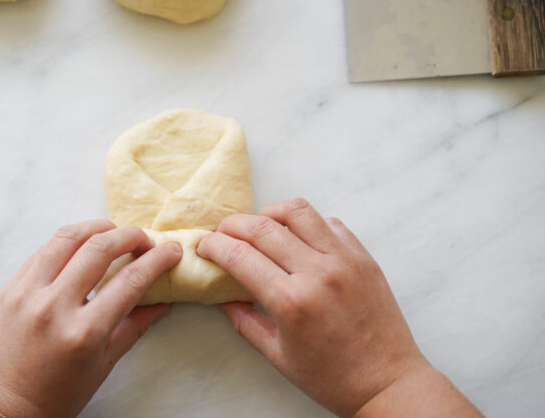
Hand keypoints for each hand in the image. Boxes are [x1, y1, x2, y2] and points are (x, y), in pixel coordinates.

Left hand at [0, 220, 181, 417]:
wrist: (1, 409)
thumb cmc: (57, 395)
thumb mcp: (103, 365)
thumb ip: (134, 327)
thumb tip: (162, 301)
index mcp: (83, 332)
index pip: (130, 281)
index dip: (157, 260)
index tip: (172, 250)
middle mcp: (53, 307)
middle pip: (99, 248)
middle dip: (130, 235)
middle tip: (144, 239)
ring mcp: (26, 294)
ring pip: (67, 238)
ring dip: (96, 227)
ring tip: (113, 232)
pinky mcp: (9, 289)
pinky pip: (42, 251)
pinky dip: (67, 243)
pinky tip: (80, 248)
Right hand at [198, 198, 481, 417]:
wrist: (387, 382)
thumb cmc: (332, 377)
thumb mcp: (277, 356)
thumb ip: (244, 321)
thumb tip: (223, 295)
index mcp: (291, 302)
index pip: (240, 256)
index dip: (214, 246)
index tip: (204, 246)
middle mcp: (318, 273)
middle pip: (262, 227)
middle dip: (232, 225)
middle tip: (222, 232)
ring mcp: (344, 261)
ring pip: (298, 211)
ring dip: (270, 212)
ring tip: (260, 224)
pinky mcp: (364, 257)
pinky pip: (330, 223)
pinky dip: (307, 223)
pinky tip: (299, 238)